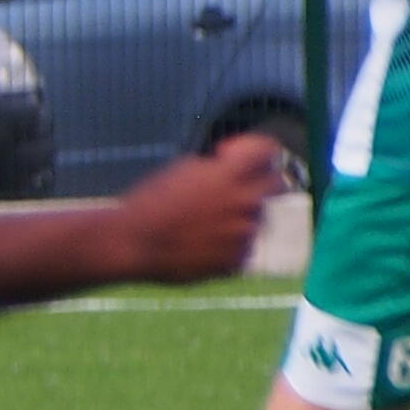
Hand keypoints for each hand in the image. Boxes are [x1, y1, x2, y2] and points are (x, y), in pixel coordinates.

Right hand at [110, 134, 284, 284]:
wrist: (133, 244)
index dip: (248, 147)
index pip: (268, 150)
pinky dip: (229, 244)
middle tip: (232, 187)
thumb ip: (214, 168)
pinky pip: (245, 247)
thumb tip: (228, 170)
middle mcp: (244, 203)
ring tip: (206, 222)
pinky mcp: (236, 262)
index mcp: (230, 175)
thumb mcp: (181, 170)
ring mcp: (243, 235)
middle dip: (257, 180)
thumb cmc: (149, 203)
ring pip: (258, 218)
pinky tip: (203, 243)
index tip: (227, 155)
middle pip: (277, 183)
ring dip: (240, 215)